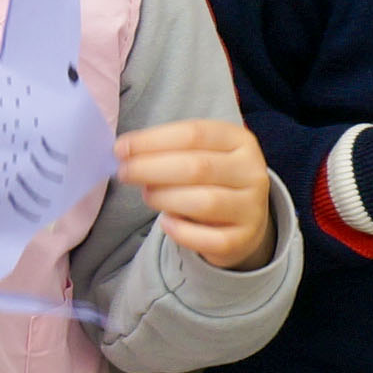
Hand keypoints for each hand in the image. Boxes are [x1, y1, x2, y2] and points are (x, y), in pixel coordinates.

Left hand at [117, 117, 276, 270]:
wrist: (243, 219)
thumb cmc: (210, 180)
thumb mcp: (198, 154)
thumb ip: (167, 150)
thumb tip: (124, 151)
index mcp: (239, 140)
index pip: (194, 133)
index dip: (152, 140)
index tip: (121, 149)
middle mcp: (252, 171)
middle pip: (197, 167)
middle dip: (151, 169)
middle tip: (125, 173)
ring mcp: (252, 207)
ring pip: (204, 202)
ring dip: (165, 198)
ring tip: (147, 195)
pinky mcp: (244, 239)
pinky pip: (210, 239)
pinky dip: (181, 232)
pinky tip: (166, 223)